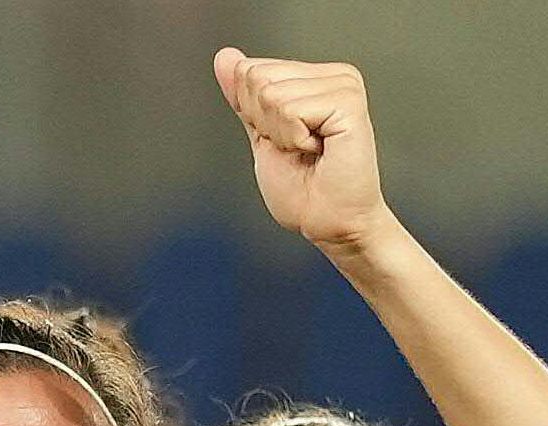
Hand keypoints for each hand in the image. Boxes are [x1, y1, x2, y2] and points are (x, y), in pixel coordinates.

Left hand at [217, 48, 390, 257]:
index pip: (253, 71)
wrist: (326, 220)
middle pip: (259, 79)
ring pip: (272, 95)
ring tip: (307, 150)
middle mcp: (334, 74)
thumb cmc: (302, 188)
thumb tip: (225, 57)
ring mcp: (344, 85)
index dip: (252, 114)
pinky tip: (317, 149)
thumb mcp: (261, 134)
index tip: (280, 139)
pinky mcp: (348, 101)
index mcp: (315, 78)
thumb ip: (244, 96)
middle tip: (294, 148)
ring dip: (280, 134)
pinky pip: (291, 110)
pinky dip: (292, 139)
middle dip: (264, 123)